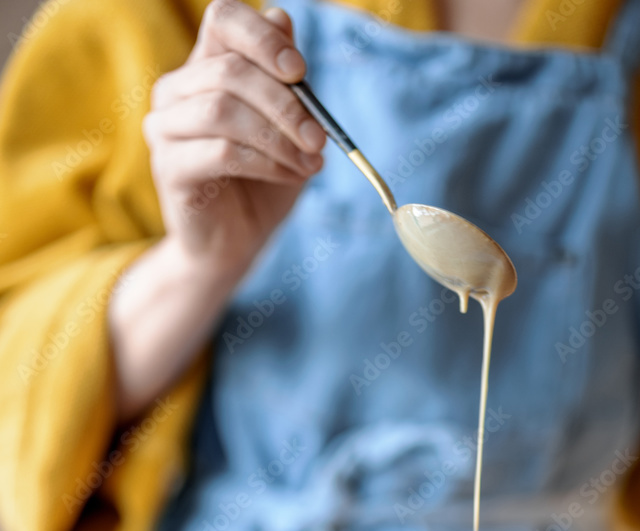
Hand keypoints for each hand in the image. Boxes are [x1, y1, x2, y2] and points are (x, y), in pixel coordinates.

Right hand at [142, 1, 325, 268]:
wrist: (235, 245)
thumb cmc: (262, 183)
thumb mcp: (286, 129)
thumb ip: (285, 80)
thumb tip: (281, 18)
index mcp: (205, 68)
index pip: (223, 19)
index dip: (261, 37)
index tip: (299, 71)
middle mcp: (176, 91)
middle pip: (229, 69)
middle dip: (285, 103)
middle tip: (320, 137)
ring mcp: (165, 129)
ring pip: (223, 109)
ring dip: (278, 136)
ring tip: (310, 163)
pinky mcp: (168, 168)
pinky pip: (220, 152)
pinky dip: (266, 163)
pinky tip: (289, 176)